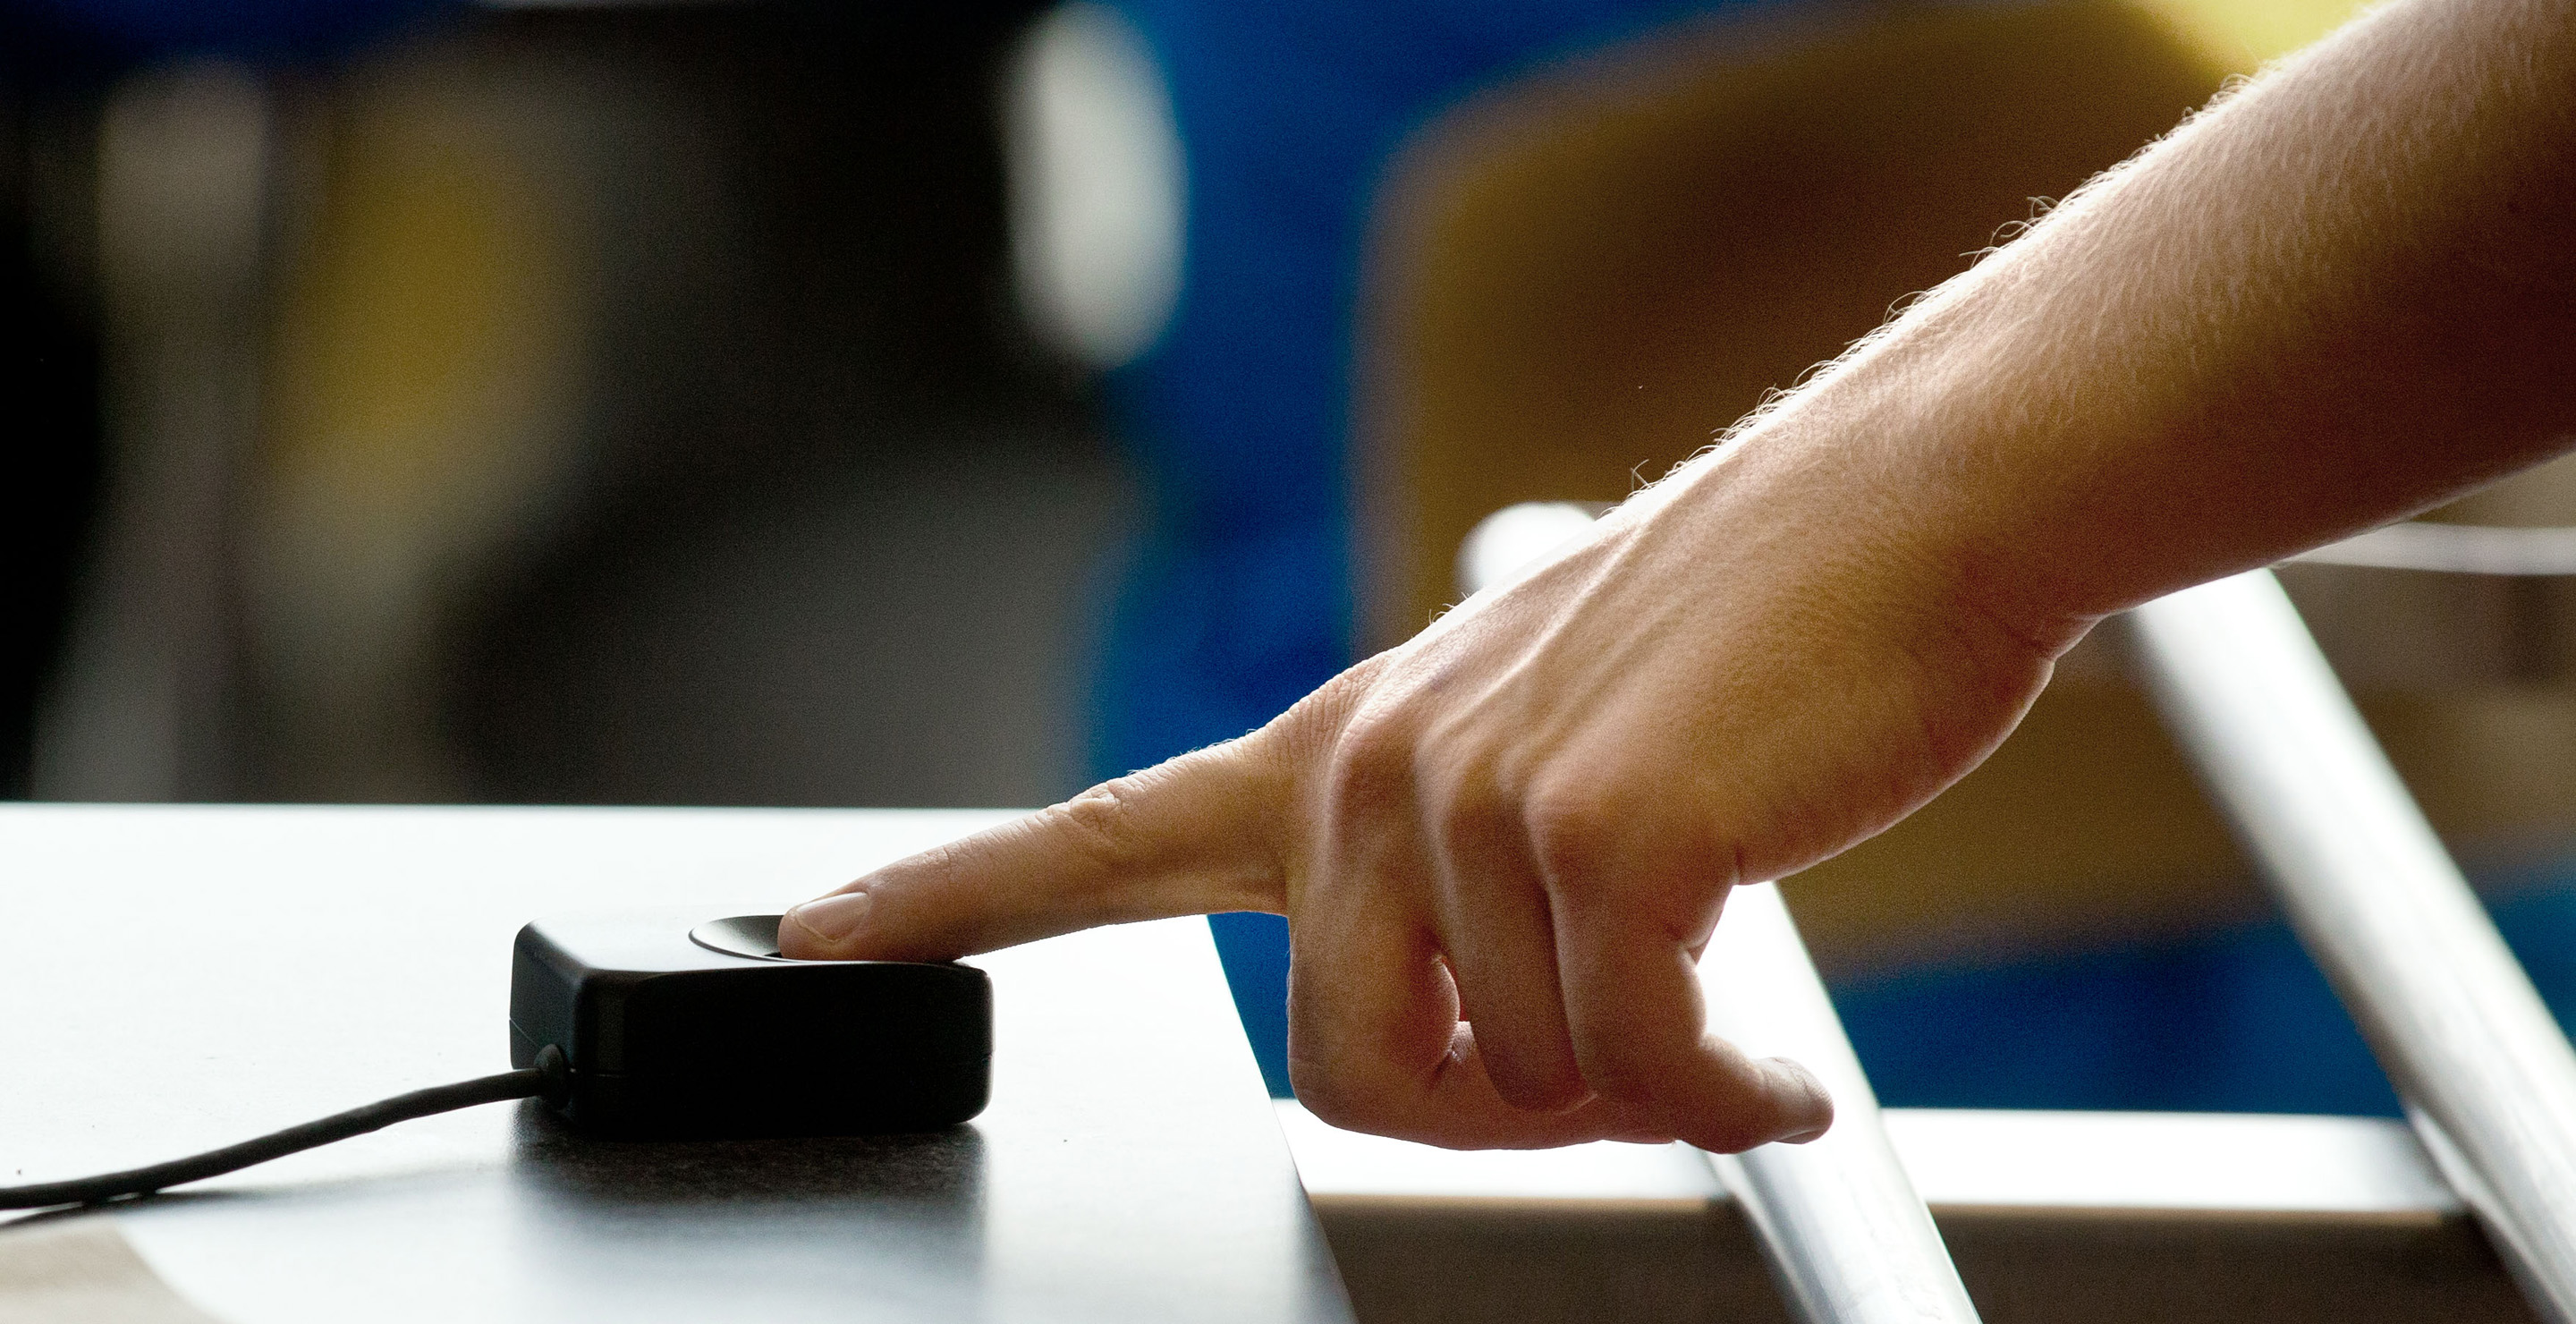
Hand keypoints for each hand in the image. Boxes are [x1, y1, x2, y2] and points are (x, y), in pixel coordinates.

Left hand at [778, 409, 2061, 1151]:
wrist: (1910, 507)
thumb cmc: (1750, 632)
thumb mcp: (1544, 733)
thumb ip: (1460, 871)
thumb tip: (1494, 1058)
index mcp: (1343, 749)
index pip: (1097, 840)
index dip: (940, 902)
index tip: (810, 942)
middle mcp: (1376, 774)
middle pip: (1344, 1075)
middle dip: (1495, 1115)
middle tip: (1626, 1067)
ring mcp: (1474, 801)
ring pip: (1514, 1087)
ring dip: (1640, 1087)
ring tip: (1726, 1003)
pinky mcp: (1597, 839)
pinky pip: (1635, 1074)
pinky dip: (1721, 1104)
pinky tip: (1775, 1075)